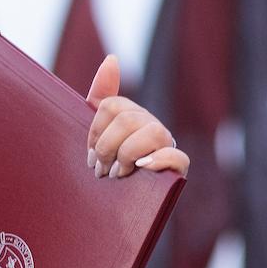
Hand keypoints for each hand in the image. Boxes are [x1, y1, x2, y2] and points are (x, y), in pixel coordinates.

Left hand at [85, 56, 187, 179]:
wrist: (120, 209)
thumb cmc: (109, 168)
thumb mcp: (98, 135)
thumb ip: (101, 96)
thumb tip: (112, 58)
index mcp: (132, 117)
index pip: (111, 105)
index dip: (94, 131)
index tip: (89, 153)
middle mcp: (152, 126)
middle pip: (127, 119)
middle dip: (106, 147)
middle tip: (99, 170)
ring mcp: (167, 146)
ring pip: (152, 132)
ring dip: (127, 155)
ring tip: (118, 174)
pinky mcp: (178, 169)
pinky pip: (177, 157)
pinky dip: (158, 161)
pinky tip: (143, 168)